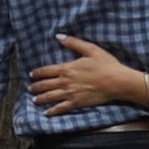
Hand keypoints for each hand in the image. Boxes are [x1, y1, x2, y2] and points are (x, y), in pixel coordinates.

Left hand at [28, 34, 144, 116]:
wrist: (118, 82)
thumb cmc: (107, 65)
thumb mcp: (91, 49)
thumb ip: (73, 42)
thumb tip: (59, 36)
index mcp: (67, 68)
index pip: (46, 71)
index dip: (36, 73)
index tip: (31, 75)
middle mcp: (66, 82)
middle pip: (45, 85)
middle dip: (35, 87)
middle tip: (30, 88)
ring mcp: (71, 93)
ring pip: (50, 97)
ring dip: (40, 98)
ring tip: (35, 100)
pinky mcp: (78, 102)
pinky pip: (61, 107)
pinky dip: (52, 110)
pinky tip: (47, 112)